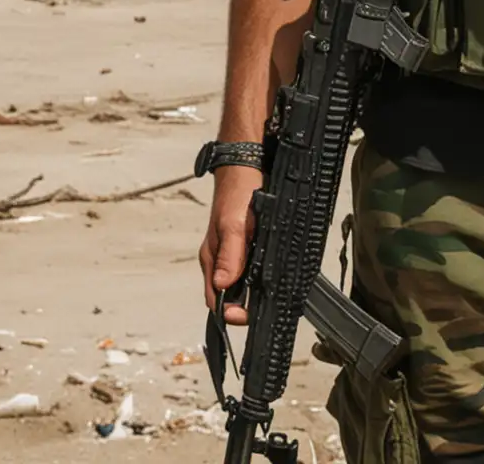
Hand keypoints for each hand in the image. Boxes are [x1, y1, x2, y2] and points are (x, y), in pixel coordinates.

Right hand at [198, 164, 263, 323]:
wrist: (246, 167)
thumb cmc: (237, 193)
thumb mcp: (234, 225)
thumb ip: (230, 255)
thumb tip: (222, 284)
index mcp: (212, 258)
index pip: (215, 298)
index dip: (230, 312)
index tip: (248, 316)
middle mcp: (219, 259)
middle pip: (228, 294)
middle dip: (244, 305)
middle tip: (266, 308)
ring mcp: (232, 252)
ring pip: (240, 282)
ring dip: (254, 291)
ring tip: (272, 295)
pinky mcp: (245, 245)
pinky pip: (250, 268)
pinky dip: (259, 275)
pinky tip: (272, 274)